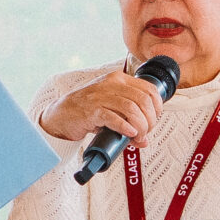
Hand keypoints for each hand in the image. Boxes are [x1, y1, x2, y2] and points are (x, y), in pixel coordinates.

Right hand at [40, 67, 168, 146]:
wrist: (62, 115)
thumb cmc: (88, 111)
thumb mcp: (112, 110)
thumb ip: (129, 120)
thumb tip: (144, 140)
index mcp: (119, 79)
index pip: (149, 89)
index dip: (157, 107)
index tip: (154, 120)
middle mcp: (111, 84)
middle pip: (143, 100)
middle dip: (150, 120)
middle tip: (145, 132)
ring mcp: (101, 96)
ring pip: (131, 108)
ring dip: (140, 126)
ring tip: (138, 136)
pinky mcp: (92, 110)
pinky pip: (113, 117)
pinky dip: (125, 127)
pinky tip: (129, 133)